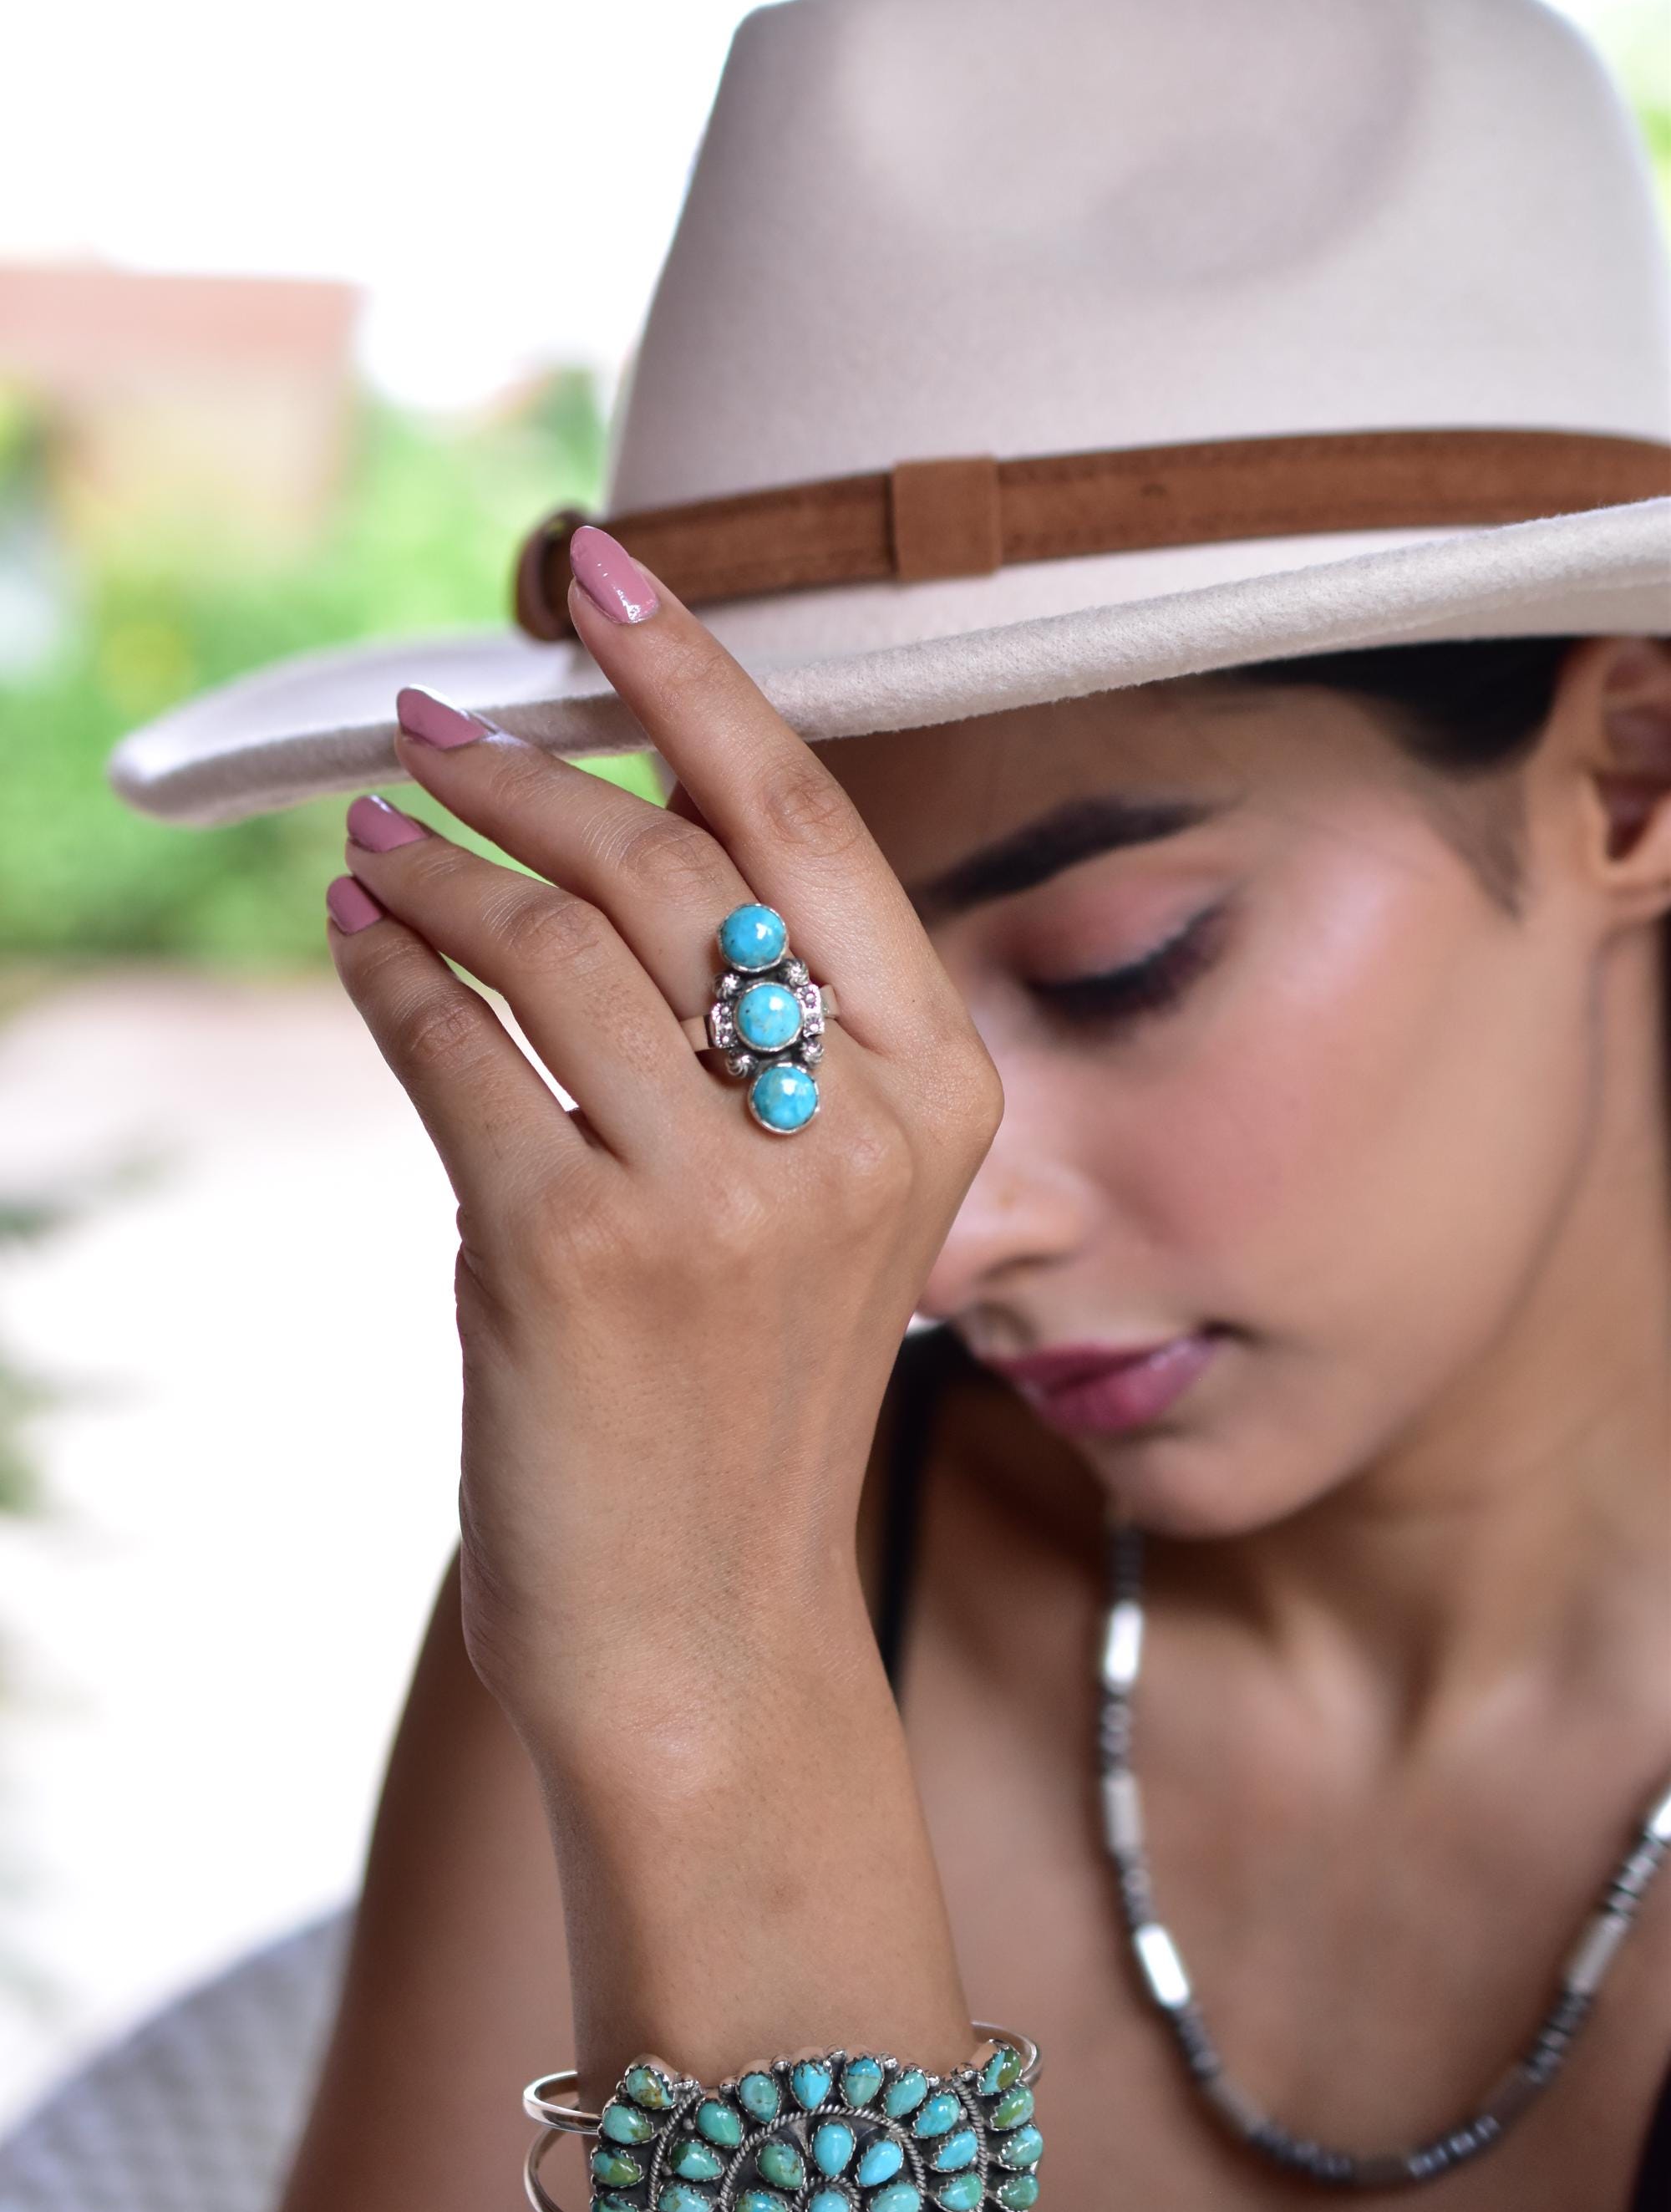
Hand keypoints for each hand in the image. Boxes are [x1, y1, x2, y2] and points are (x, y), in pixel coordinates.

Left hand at [324, 535, 1001, 1753]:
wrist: (705, 1642)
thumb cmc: (740, 1408)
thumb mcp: (808, 1205)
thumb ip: (758, 1035)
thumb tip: (588, 839)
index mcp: (943, 1091)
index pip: (807, 823)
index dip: (695, 673)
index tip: (602, 569)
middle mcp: (855, 1128)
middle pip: (664, 861)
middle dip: (527, 772)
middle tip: (428, 734)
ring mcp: (724, 1196)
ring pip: (546, 941)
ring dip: (434, 865)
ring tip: (372, 840)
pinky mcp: (581, 1255)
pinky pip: (452, 1051)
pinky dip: (384, 972)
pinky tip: (355, 936)